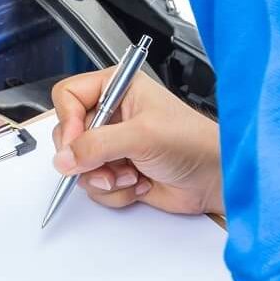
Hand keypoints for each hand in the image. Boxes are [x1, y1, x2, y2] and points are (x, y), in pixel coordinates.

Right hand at [52, 69, 221, 215]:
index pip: (68, 96)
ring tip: (132, 175)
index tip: (77, 143)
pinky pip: (95, 187)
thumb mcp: (142, 135)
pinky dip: (116, 191)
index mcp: (117, 89)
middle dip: (88, 157)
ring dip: (105, 178)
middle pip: (69, 136)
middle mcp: (112, 116)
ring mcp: (113, 146)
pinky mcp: (118, 172)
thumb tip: (65, 158)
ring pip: (79, 166)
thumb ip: (98, 145)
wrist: (214, 179)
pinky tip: (140, 184)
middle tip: (108, 164)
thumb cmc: (193, 142)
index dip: (68, 121)